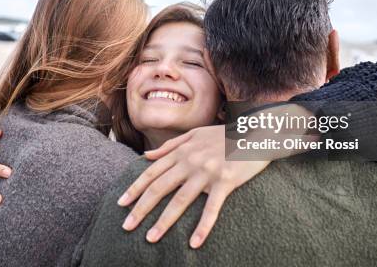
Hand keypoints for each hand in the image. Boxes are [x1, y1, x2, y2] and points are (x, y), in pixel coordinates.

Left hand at [117, 125, 269, 248]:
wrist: (256, 132)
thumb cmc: (224, 135)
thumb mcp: (195, 134)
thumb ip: (170, 146)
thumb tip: (146, 156)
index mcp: (182, 151)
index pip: (152, 172)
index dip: (135, 188)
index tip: (121, 204)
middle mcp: (190, 161)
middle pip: (160, 188)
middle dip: (141, 208)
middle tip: (126, 226)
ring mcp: (207, 172)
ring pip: (180, 200)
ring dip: (164, 221)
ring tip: (150, 238)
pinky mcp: (225, 181)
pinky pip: (212, 208)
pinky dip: (203, 226)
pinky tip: (194, 243)